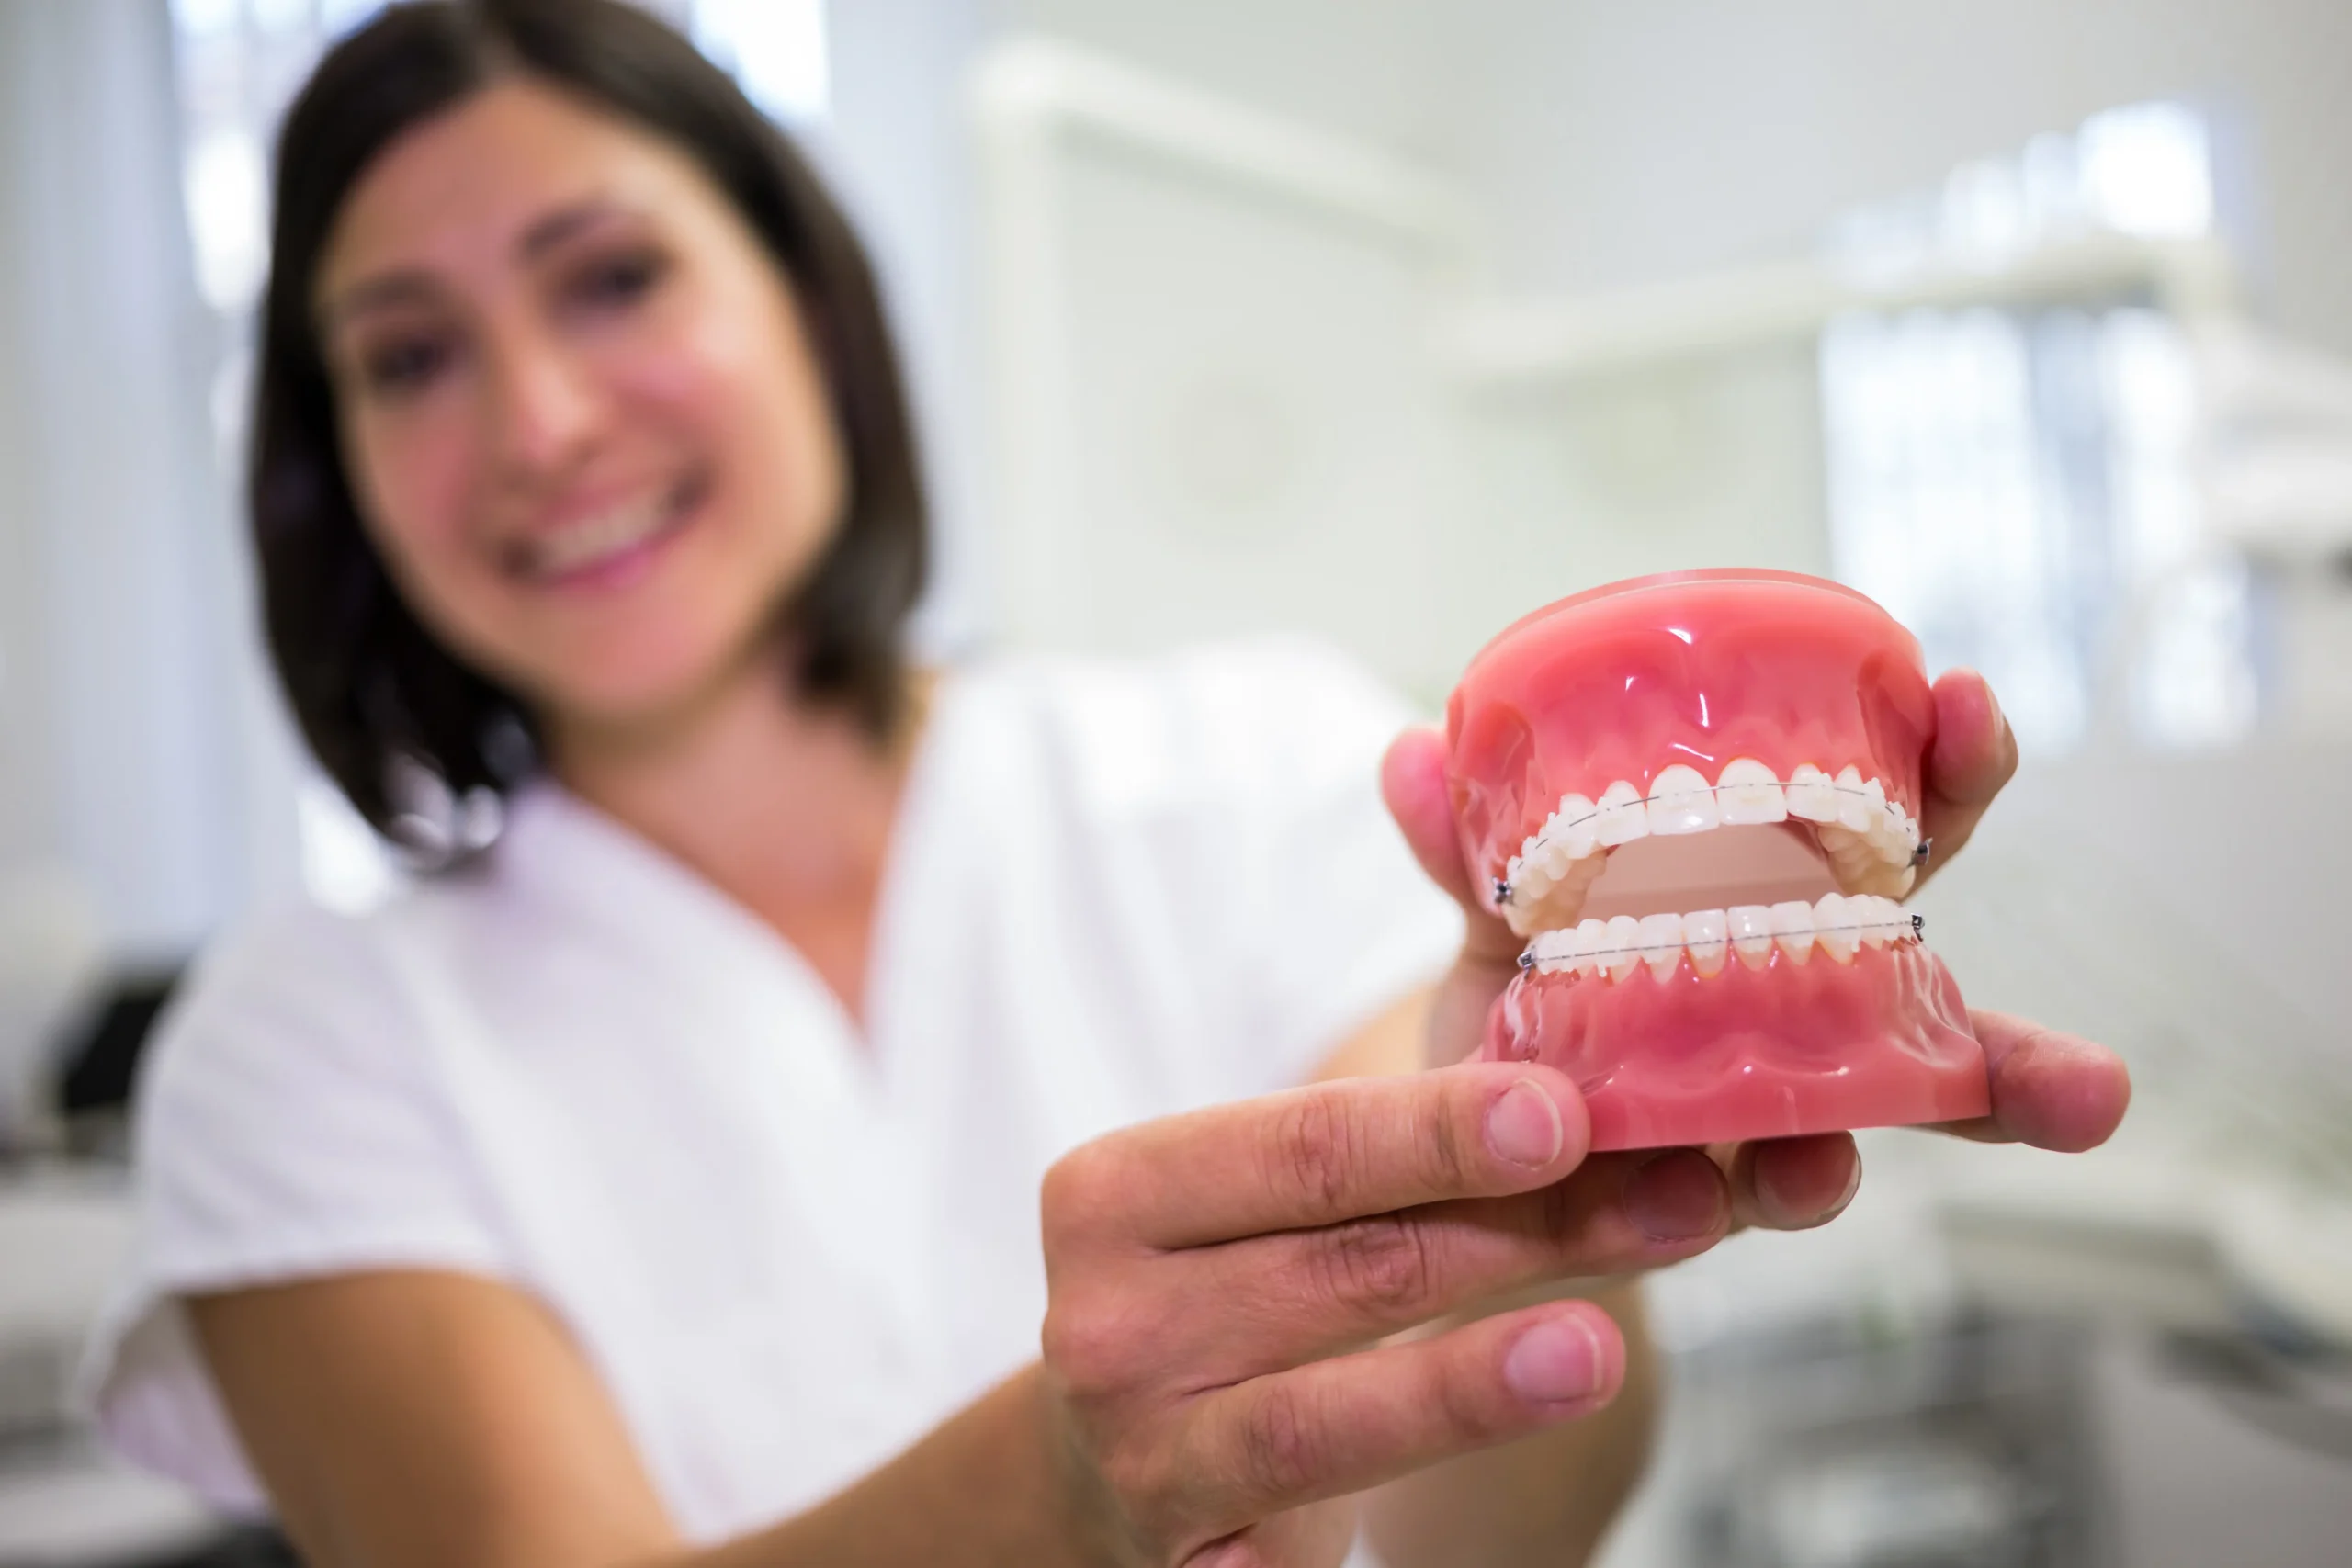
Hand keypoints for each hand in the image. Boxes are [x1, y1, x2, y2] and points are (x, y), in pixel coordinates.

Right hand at [1038, 1066, 1733, 1564]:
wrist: (1108, 1449)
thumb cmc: (1219, 1291)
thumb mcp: (1256, 1205)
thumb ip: (1382, 1155)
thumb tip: (1583, 1106)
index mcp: (1117, 1193)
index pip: (1297, 1147)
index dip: (1436, 1131)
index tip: (1564, 1109)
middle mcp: (1111, 1321)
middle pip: (1343, 1268)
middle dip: (1522, 1231)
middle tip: (1664, 1196)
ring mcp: (1146, 1451)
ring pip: (1327, 1417)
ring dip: (1474, 1383)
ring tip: (1598, 1349)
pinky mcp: (1192, 1559)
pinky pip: (1293, 1538)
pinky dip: (1388, 1513)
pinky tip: (1470, 1505)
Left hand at [1376, 666, 2130, 1232]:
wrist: (1455, 1121)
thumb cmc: (1522, 980)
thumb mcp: (1493, 904)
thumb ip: (1464, 846)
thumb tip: (1412, 751)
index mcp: (1787, 899)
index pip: (1895, 825)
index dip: (1947, 766)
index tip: (1967, 702)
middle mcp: (1805, 1011)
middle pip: (1928, 1018)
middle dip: (2018, 1055)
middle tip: (2086, 1088)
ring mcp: (1760, 1113)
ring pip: (1851, 1139)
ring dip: (1856, 1165)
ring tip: (1828, 1166)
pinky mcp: (1685, 1194)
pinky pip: (1720, 1201)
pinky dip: (1727, 1194)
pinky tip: (1730, 1190)